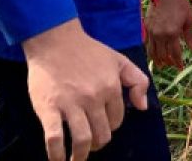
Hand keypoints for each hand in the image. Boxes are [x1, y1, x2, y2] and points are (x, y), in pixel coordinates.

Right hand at [23, 19, 149, 160]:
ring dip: (81, 155)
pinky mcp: (48, 108)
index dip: (111, 126)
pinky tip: (57, 160)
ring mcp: (71, 104)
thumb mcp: (119, 60)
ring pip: (82, 140)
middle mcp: (94, 97)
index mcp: (111, 87)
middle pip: (102, 134)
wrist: (55, 41)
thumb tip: (143, 107)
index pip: (117, 120)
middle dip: (99, 144)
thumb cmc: (88, 51)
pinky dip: (56, 155)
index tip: (103, 127)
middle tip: (92, 145)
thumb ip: (138, 81)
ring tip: (77, 159)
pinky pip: (54, 138)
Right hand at [145, 0, 191, 68]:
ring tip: (163, 64)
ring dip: (158, 59)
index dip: (178, 62)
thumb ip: (190, 37)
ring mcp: (152, 31)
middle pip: (163, 55)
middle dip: (168, 62)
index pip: (174, 53)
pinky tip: (155, 54)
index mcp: (172, 33)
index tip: (180, 66)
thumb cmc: (181, 5)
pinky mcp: (147, 27)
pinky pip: (148, 43)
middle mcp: (160, 34)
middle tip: (173, 66)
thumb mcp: (189, 20)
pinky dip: (151, 51)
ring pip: (153, 51)